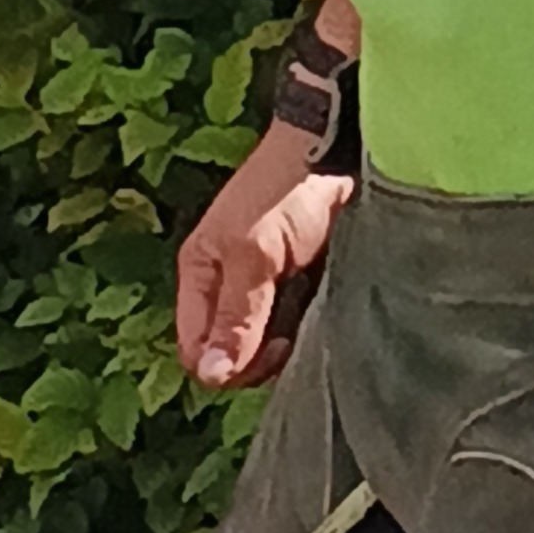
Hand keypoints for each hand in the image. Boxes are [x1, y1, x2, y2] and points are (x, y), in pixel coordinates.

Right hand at [175, 121, 354, 390]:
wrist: (338, 155)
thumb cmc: (285, 194)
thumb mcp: (255, 255)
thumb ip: (236, 316)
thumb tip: (210, 377)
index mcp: (199, 275)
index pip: (195, 350)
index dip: (224, 365)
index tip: (263, 350)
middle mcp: (224, 288)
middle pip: (228, 356)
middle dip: (255, 360)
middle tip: (287, 337)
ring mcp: (260, 290)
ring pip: (260, 349)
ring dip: (282, 348)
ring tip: (306, 317)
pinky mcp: (294, 290)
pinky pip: (290, 331)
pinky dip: (304, 332)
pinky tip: (319, 314)